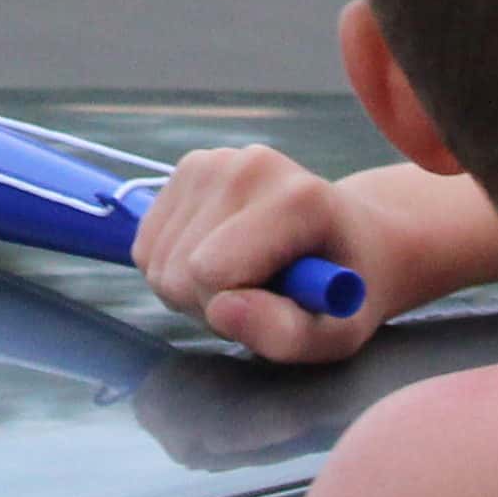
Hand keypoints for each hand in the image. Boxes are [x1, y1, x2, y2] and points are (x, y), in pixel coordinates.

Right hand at [134, 145, 385, 365]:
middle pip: (177, 270)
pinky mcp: (190, 166)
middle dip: (209, 302)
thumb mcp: (334, 336)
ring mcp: (215, 160)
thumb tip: (222, 309)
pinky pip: (146, 245)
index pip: (209, 271)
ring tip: (244, 279)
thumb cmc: (346, 293)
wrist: (351, 238)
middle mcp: (250, 166)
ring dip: (190, 288)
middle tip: (261, 298)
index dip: (230, 310)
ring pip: (155, 260)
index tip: (275, 306)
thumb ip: (283, 333)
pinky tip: (220, 259)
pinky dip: (173, 266)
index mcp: (298, 200)